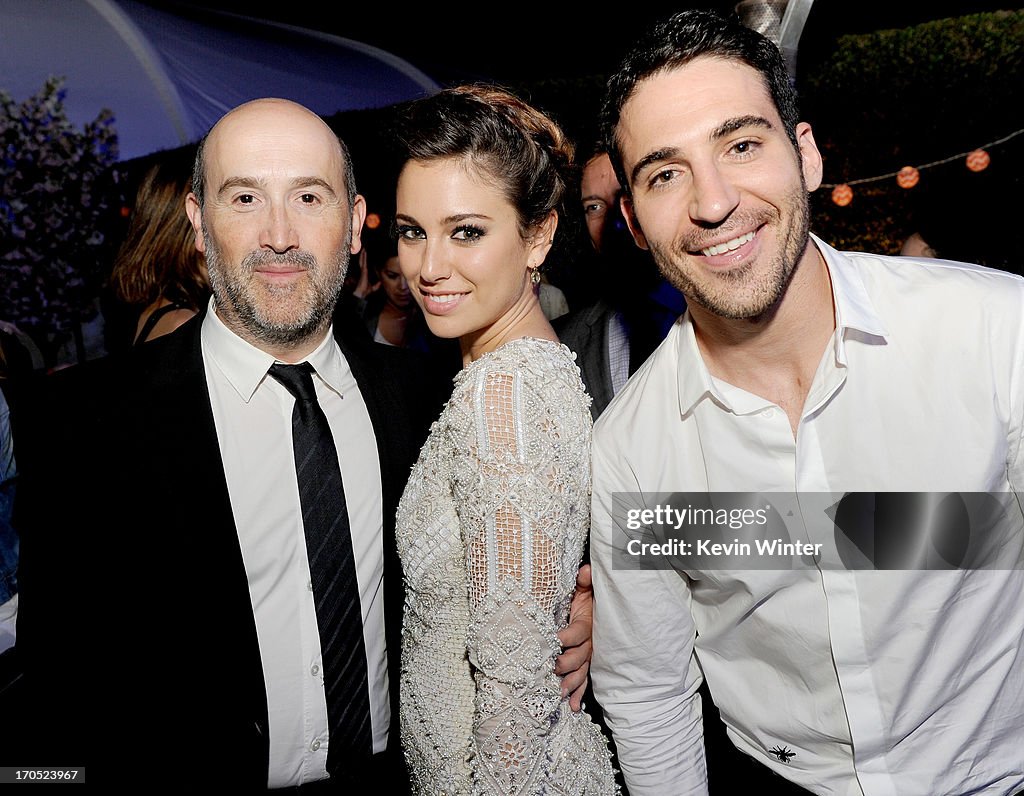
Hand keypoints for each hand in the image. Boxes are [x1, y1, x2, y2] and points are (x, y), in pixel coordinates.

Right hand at [351, 248, 378, 299]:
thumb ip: (377, 285)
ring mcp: (362, 271)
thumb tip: (381, 282)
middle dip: (363, 255)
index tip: (365, 253)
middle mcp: (363, 271)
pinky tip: (364, 253)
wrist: (361, 294)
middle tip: (364, 248)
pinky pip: (364, 263)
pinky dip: (364, 257)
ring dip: (363, 254)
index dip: (365, 259)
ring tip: (364, 248)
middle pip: (363, 261)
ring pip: (362, 260)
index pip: (365, 264)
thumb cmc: (365, 292)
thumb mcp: (373, 288)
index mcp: (365, 274)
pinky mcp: (363, 271)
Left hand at [555, 563, 592, 711]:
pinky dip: (578, 695)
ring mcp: (588, 658)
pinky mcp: (586, 667)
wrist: (601, 614)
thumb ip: (585, 582)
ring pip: (580, 674)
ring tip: (559, 693)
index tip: (553, 640)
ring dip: (570, 684)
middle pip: (579, 658)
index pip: (577, 633)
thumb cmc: (586, 601)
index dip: (566, 637)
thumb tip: (586, 570)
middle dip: (565, 665)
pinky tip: (573, 707)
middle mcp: (589, 644)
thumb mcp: (585, 590)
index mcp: (587, 625)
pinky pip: (584, 683)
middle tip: (551, 669)